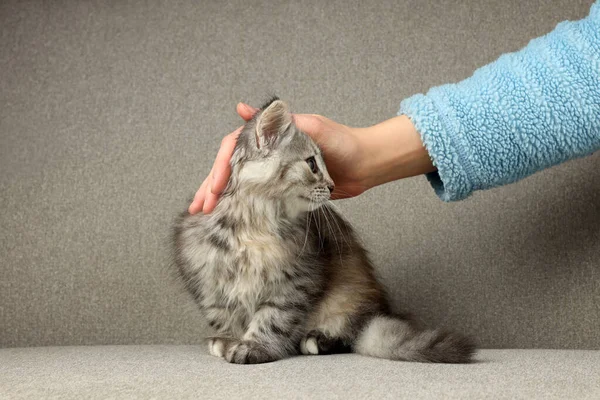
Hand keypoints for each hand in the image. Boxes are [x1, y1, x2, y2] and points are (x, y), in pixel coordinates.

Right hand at [188, 103, 369, 213]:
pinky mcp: (284, 189)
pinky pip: (256, 196)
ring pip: (240, 183)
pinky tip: (227, 214)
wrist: (367, 164)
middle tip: (200, 206)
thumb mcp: (313, 128)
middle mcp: (269, 153)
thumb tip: (242, 109)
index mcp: (272, 136)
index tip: (215, 185)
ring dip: (221, 197)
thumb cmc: (344, 142)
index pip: (236, 147)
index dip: (222, 165)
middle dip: (212, 186)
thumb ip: (282, 123)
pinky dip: (240, 205)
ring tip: (203, 212)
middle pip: (232, 167)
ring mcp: (275, 171)